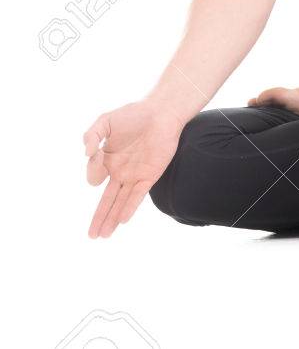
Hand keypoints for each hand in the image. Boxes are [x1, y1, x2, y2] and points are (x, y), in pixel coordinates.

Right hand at [83, 100, 186, 238]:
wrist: (161, 112)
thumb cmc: (134, 114)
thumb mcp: (106, 121)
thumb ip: (92, 134)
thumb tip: (86, 153)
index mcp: (108, 159)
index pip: (94, 176)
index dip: (92, 168)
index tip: (95, 153)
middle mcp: (120, 171)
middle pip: (107, 199)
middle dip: (98, 217)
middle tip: (91, 236)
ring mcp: (135, 175)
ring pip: (121, 202)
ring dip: (112, 219)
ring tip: (103, 236)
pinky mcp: (149, 175)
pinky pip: (138, 195)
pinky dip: (130, 207)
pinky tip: (122, 220)